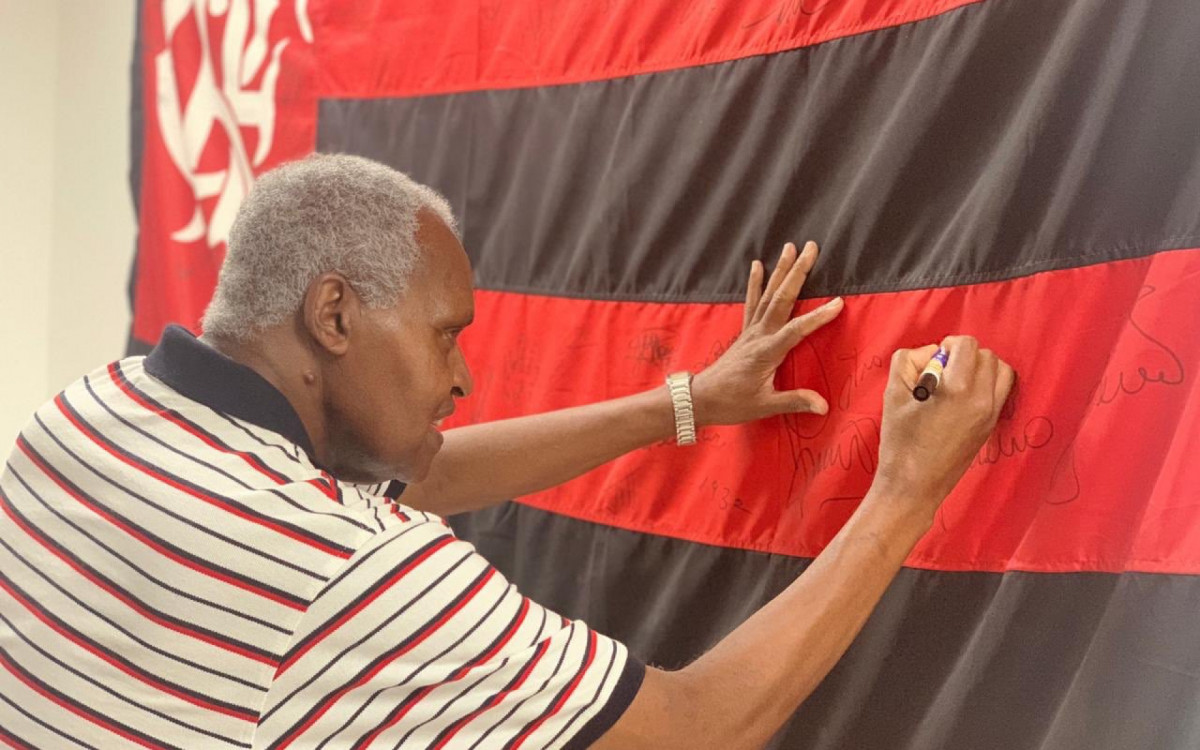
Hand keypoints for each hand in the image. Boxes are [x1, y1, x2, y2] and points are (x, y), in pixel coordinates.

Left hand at [690, 241, 843, 425]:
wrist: (701, 399)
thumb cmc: (733, 403)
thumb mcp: (765, 405)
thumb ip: (795, 401)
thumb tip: (824, 406)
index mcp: (767, 352)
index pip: (796, 330)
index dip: (817, 317)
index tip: (838, 303)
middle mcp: (758, 335)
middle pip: (781, 299)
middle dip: (797, 272)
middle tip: (811, 248)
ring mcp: (750, 330)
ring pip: (768, 295)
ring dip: (780, 270)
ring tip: (790, 247)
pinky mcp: (745, 332)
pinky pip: (751, 302)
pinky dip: (755, 283)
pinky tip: (757, 264)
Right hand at [873, 336, 1015, 514]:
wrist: (913, 485)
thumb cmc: (899, 442)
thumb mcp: (892, 395)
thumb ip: (908, 361)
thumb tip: (931, 354)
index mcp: (957, 389)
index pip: (968, 345)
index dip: (949, 345)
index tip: (935, 361)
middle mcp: (981, 399)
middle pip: (986, 355)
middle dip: (965, 356)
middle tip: (943, 372)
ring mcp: (990, 414)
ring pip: (1000, 371)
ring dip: (980, 368)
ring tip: (957, 381)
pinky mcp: (991, 426)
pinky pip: (1001, 391)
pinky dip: (987, 384)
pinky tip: (963, 396)